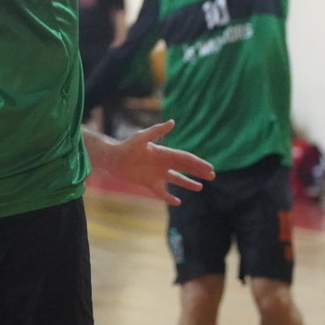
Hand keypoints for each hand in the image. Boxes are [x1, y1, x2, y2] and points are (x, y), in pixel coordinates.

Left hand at [95, 121, 214, 204]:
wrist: (112, 158)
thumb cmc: (126, 146)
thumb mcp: (141, 137)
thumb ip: (157, 130)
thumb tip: (172, 122)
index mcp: (164, 153)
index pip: (185, 159)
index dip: (198, 163)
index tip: (209, 168)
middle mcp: (163, 163)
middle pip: (184, 168)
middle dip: (198, 172)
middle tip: (212, 176)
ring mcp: (157, 174)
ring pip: (176, 179)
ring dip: (188, 183)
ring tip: (200, 188)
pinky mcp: (149, 183)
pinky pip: (162, 192)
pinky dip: (169, 197)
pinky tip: (178, 202)